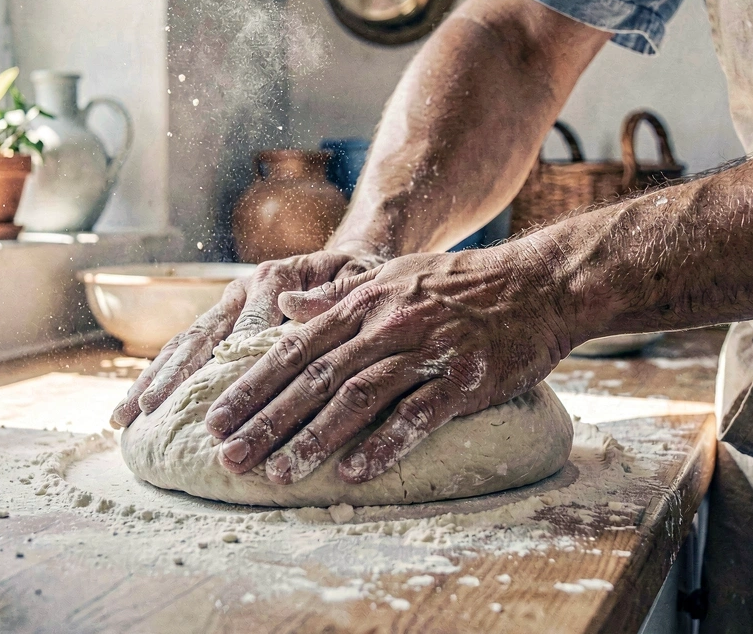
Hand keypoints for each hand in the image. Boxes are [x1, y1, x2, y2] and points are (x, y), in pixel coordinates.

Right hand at [110, 248, 384, 428]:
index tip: (210, 404)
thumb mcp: (361, 277)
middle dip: (172, 378)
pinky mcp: (223, 318)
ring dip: (154, 381)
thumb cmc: (363, 276)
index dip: (228, 367)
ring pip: (184, 344)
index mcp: (277, 279)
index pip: (247, 330)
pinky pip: (185, 349)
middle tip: (148, 414)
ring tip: (125, 418)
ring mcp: (229, 303)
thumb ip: (334, 292)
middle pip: (201, 337)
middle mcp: (245, 288)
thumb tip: (291, 306)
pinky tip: (134, 410)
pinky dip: (158, 378)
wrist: (351, 258)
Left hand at [203, 239, 575, 484]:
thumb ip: (336, 295)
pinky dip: (384, 444)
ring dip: (313, 439)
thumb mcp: (393, 277)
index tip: (214, 419)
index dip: (251, 385)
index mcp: (363, 304)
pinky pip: (417, 414)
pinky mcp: (464, 378)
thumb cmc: (461, 286)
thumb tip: (283, 303)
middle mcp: (386, 325)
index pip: (294, 347)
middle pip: (314, 377)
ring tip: (278, 475)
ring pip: (357, 397)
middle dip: (267, 420)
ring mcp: (425, 351)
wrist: (539, 283)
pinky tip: (355, 473)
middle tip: (228, 457)